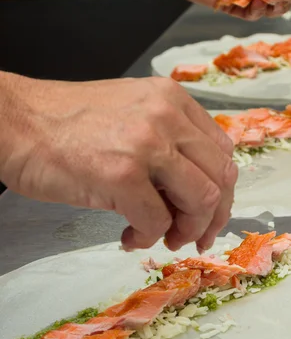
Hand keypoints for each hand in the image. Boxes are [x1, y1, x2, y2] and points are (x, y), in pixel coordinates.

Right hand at [0, 74, 236, 251]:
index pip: (222, 152)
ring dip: (185, 230)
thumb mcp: (132, 114)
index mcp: (171, 100)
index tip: (208, 212)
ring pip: (201, 200)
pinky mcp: (121, 174)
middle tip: (191, 236)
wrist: (16, 122)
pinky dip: (148, 238)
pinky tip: (129, 236)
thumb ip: (169, 140)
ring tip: (162, 237)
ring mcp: (146, 144)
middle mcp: (166, 116)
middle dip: (211, 218)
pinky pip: (157, 221)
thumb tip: (196, 189)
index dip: (221, 190)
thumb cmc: (67, 124)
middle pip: (220, 178)